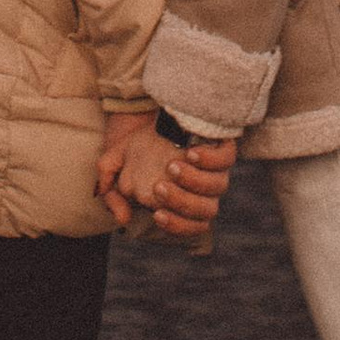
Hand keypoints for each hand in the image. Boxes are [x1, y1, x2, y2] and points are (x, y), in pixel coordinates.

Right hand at [97, 108, 235, 243]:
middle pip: (206, 209)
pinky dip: (211, 159)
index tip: (156, 214)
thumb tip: (122, 218)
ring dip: (194, 181)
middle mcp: (203, 189)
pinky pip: (226, 159)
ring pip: (217, 187)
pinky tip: (191, 153)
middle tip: (159, 187)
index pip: (191, 226)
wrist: (154, 113)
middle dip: (182, 202)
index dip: (177, 225)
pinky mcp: (222, 146)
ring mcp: (215, 168)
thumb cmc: (138, 146)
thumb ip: (112, 193)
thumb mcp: (116, 166)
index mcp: (183, 200)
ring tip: (172, 166)